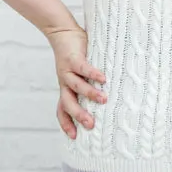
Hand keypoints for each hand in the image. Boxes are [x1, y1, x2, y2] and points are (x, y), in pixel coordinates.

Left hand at [49, 25, 107, 139]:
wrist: (62, 33)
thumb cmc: (75, 57)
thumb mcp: (79, 76)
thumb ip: (89, 87)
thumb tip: (109, 103)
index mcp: (66, 89)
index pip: (62, 110)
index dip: (66, 124)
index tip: (74, 138)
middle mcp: (64, 83)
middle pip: (68, 103)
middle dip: (79, 115)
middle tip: (91, 125)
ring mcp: (67, 71)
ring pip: (76, 86)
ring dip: (89, 94)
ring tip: (104, 100)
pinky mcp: (73, 59)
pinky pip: (83, 68)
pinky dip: (93, 74)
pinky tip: (103, 79)